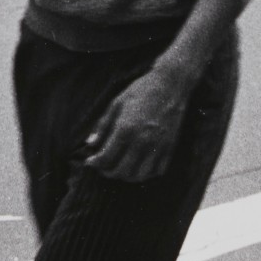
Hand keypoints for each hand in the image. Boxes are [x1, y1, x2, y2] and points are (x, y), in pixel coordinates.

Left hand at [84, 66, 189, 181]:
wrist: (170, 84)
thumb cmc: (140, 91)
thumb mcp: (116, 104)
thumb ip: (103, 126)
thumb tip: (90, 144)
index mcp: (125, 129)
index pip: (106, 158)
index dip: (94, 163)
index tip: (90, 162)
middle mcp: (141, 141)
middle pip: (121, 171)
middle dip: (107, 173)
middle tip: (102, 167)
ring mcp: (157, 146)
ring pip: (139, 176)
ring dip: (126, 177)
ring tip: (119, 169)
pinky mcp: (170, 147)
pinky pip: (157, 171)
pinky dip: (146, 174)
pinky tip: (139, 167)